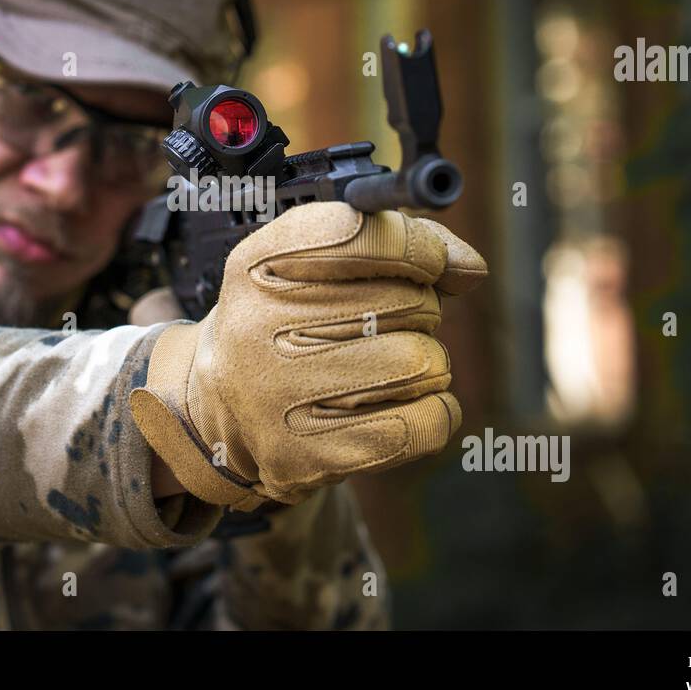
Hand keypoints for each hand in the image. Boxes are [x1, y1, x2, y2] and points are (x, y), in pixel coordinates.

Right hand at [129, 201, 486, 509]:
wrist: (221, 412)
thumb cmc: (287, 324)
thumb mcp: (316, 266)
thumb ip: (396, 244)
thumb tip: (469, 268)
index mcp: (259, 265)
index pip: (365, 235)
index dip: (421, 247)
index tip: (436, 263)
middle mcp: (258, 327)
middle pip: (408, 301)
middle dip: (422, 311)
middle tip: (390, 325)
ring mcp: (278, 396)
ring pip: (421, 363)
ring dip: (429, 364)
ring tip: (391, 366)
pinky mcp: (307, 455)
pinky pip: (423, 424)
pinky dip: (434, 411)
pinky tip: (403, 404)